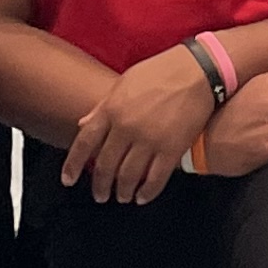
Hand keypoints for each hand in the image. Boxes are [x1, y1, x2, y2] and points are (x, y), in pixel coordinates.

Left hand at [64, 45, 217, 203]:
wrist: (199, 70)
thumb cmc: (160, 71)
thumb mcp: (125, 82)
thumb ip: (103, 106)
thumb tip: (83, 125)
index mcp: (112, 109)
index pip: (85, 143)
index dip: (73, 165)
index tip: (68, 180)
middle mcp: (126, 128)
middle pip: (104, 166)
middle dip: (99, 185)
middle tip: (100, 195)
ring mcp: (149, 140)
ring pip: (128, 177)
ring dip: (122, 192)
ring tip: (121, 197)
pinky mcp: (172, 149)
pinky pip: (155, 179)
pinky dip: (146, 193)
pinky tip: (141, 197)